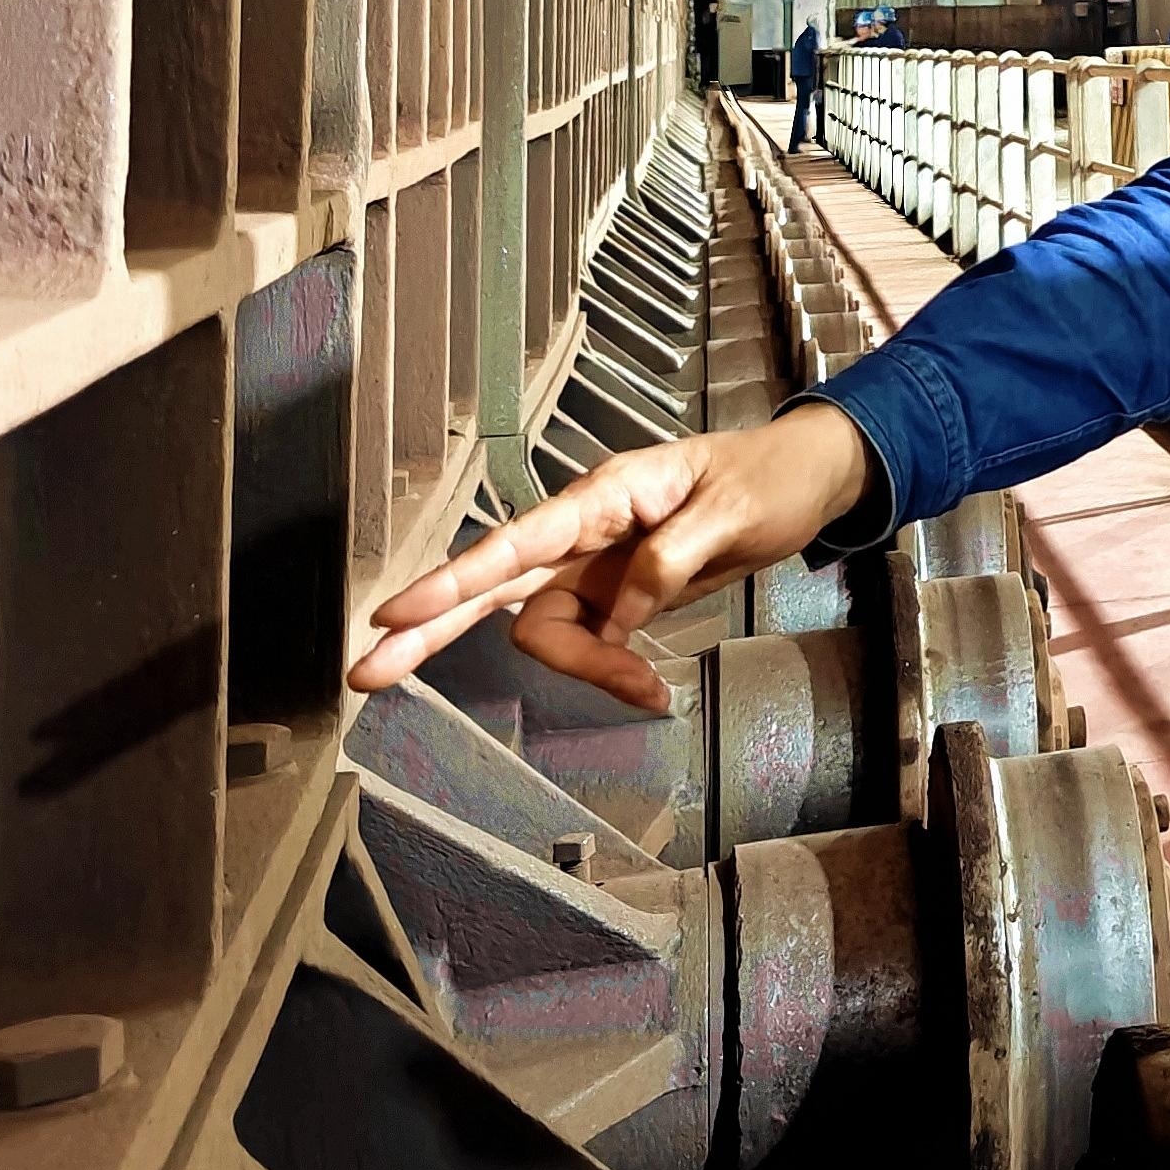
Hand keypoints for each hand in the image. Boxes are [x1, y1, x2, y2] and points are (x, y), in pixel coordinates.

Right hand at [348, 405, 874, 710]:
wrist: (803, 482)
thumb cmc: (768, 478)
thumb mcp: (733, 510)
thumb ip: (671, 558)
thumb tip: (620, 616)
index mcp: (606, 495)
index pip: (518, 540)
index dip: (454, 579)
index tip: (393, 612)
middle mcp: (585, 530)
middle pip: (494, 585)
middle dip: (430, 629)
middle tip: (367, 674)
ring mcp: (594, 566)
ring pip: (545, 631)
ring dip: (585, 671)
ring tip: (645, 691)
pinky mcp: (613, 595)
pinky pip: (587, 644)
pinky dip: (610, 672)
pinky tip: (648, 690)